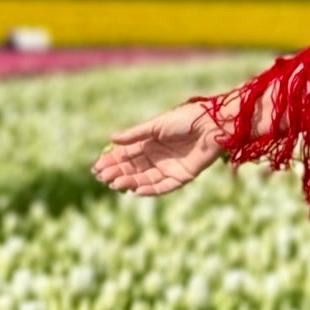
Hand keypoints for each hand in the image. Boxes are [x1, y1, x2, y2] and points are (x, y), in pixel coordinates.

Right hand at [90, 101, 223, 196]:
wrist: (213, 123)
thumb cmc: (186, 119)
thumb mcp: (157, 125)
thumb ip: (136, 134)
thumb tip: (111, 139)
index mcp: (151, 143)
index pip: (127, 155)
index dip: (112, 161)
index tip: (96, 167)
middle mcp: (158, 157)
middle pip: (134, 169)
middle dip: (118, 173)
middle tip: (102, 177)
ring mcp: (170, 168)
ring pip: (145, 179)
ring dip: (130, 182)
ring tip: (115, 183)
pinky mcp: (183, 176)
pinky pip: (164, 187)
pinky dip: (150, 190)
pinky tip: (135, 190)